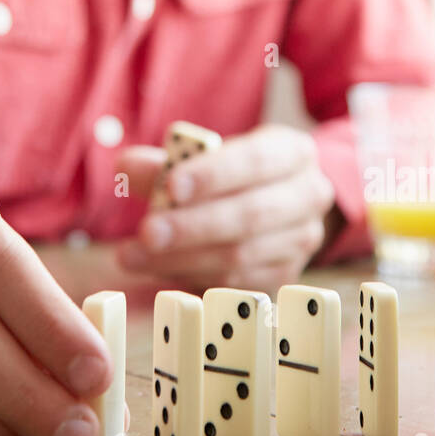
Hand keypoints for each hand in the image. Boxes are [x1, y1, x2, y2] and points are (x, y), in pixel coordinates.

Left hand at [114, 125, 334, 292]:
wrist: (278, 205)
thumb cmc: (233, 174)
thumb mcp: (207, 157)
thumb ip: (167, 162)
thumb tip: (126, 166)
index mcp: (293, 152)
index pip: (255, 160)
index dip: (213, 175)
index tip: (170, 187)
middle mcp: (308, 196)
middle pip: (250, 215)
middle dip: (193, 226)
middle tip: (146, 233)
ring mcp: (302, 241)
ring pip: (240, 256)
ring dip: (182, 258)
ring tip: (133, 256)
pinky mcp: (285, 276)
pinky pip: (235, 283)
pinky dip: (193, 276)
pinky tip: (158, 269)